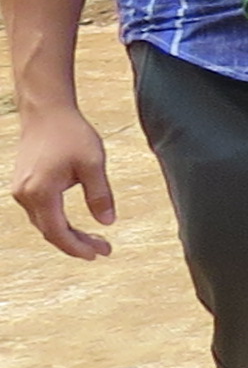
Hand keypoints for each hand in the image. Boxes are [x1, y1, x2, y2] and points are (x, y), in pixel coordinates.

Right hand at [8, 104, 112, 259]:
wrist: (46, 112)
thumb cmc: (71, 134)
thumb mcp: (93, 164)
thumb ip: (100, 195)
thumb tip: (107, 223)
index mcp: (40, 193)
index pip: (57, 232)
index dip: (77, 247)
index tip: (97, 255)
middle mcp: (25, 195)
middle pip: (50, 231)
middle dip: (76, 243)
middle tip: (104, 249)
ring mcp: (20, 190)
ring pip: (44, 223)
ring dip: (67, 234)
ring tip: (96, 240)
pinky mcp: (23, 184)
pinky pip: (40, 212)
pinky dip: (58, 221)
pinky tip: (76, 224)